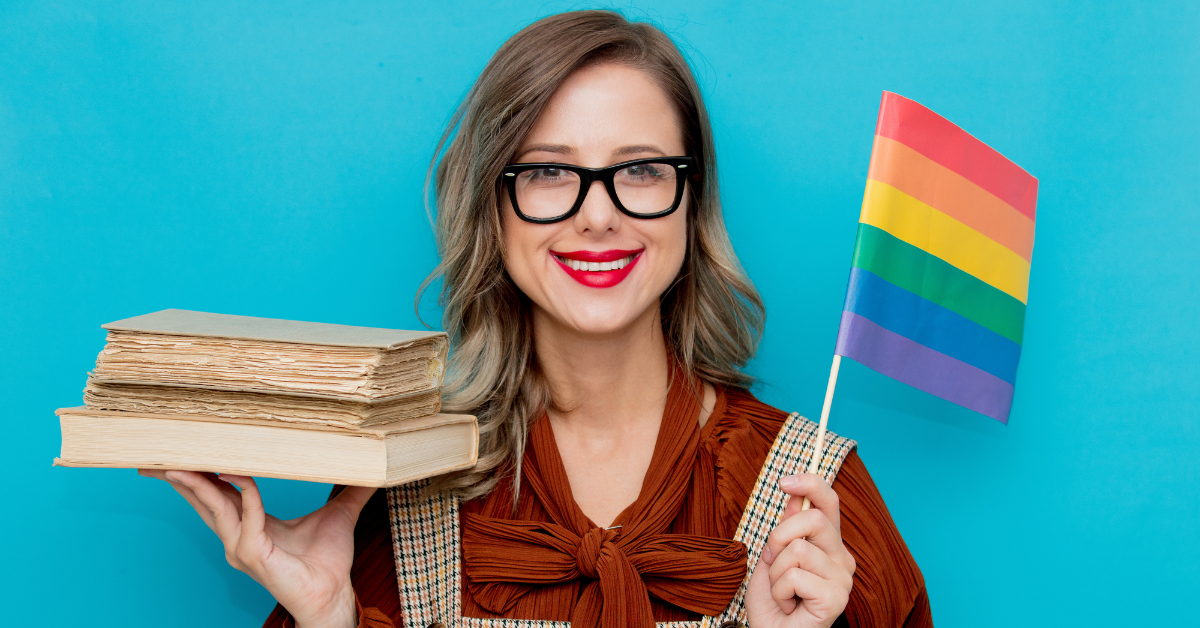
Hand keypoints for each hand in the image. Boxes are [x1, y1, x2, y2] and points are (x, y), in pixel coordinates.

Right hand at [139, 469, 373, 627]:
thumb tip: (372, 467)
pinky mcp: (254, 556)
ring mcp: (242, 547)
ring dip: (199, 483)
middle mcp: (238, 537)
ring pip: (215, 507)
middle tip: (160, 454)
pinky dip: (247, 496)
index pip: (219, 494)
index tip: (192, 449)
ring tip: (181, 463)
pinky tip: (244, 476)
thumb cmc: (329, 561)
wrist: (333, 595)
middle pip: (203, 500)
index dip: (204, 473)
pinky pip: (248, 519)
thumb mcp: (339, 514)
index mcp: (251, 525)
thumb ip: (351, 490)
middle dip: (182, 477)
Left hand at [744, 473, 854, 627]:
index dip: (810, 483)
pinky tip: (788, 605)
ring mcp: (843, 578)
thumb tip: (795, 494)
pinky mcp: (836, 598)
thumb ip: (787, 528)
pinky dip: (780, 591)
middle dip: (779, 536)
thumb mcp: (773, 556)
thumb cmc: (774, 601)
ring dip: (776, 571)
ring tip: (782, 591)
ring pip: (798, 549)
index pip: (829, 502)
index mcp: (828, 544)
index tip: (784, 481)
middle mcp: (842, 558)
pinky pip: (796, 576)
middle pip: (812, 519)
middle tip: (771, 560)